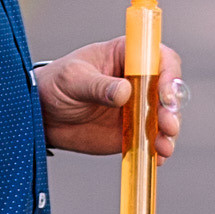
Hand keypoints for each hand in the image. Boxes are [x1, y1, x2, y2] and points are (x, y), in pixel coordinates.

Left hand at [37, 39, 185, 159]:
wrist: (42, 116)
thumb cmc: (54, 85)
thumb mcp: (72, 80)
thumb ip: (98, 85)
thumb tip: (125, 92)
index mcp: (126, 56)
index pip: (159, 59)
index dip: (169, 74)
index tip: (166, 95)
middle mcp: (137, 80)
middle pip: (168, 90)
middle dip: (172, 109)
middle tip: (167, 125)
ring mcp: (137, 107)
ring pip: (164, 117)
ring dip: (169, 131)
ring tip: (164, 145)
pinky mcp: (133, 131)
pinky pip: (152, 139)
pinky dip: (158, 149)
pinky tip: (158, 157)